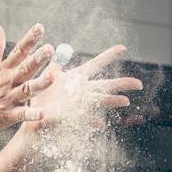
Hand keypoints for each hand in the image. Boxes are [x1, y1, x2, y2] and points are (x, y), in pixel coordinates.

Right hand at [0, 24, 53, 131]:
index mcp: (4, 69)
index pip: (19, 51)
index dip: (29, 39)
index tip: (40, 27)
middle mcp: (8, 81)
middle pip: (25, 68)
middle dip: (37, 59)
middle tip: (49, 49)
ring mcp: (8, 98)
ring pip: (27, 90)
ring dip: (39, 84)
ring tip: (52, 76)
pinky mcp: (8, 115)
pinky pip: (21, 114)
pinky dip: (31, 114)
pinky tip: (42, 113)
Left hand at [26, 45, 142, 131]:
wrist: (33, 113)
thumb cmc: (42, 94)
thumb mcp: (47, 76)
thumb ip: (53, 65)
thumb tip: (52, 50)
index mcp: (76, 78)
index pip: (95, 65)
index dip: (108, 56)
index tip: (122, 48)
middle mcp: (80, 91)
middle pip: (104, 86)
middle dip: (121, 84)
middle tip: (139, 83)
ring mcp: (76, 104)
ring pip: (97, 101)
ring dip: (111, 101)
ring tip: (125, 101)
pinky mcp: (67, 116)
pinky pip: (81, 118)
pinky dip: (90, 121)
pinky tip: (101, 124)